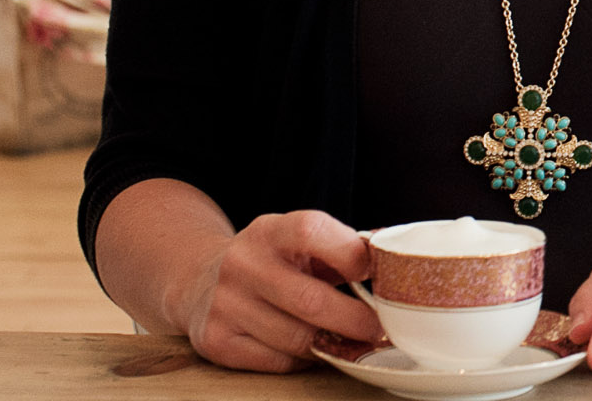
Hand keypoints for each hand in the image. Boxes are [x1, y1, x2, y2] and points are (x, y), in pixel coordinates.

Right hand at [181, 210, 381, 372]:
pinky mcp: (217, 340)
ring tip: (349, 341)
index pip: (310, 230)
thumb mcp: (296, 242)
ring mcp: (226, 303)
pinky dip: (302, 359)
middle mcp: (243, 263)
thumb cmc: (269, 261)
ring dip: (331, 344)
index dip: (348, 253)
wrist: (200, 280)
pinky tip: (310, 347)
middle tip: (379, 329)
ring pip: (297, 339)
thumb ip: (339, 249)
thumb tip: (391, 265)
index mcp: (269, 230)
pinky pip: (277, 362)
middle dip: (353, 319)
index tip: (371, 273)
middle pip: (309, 299)